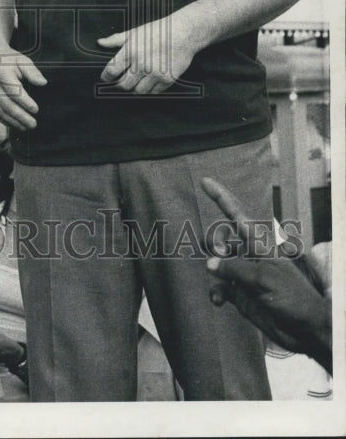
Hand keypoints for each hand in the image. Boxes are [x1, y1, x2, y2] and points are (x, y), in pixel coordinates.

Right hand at [0, 41, 45, 130]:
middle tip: (33, 124)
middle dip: (21, 116)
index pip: (14, 90)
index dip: (25, 102)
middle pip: (7, 104)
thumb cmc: (8, 59)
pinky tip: (15, 124)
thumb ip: (32, 72)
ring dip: (13, 122)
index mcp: (0, 72)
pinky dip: (5, 121)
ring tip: (26, 127)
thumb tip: (43, 83)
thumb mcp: (22, 60)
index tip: (36, 110)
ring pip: (0, 111)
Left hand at [97, 13, 198, 93]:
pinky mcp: (167, 80)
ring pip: (137, 91)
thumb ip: (115, 40)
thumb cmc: (157, 30)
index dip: (106, 77)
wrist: (183, 32)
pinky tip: (149, 82)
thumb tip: (100, 43)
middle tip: (121, 81)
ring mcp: (154, 73)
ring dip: (134, 88)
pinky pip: (153, 92)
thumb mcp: (134, 32)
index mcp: (130, 51)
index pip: (111, 72)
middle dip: (120, 84)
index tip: (106, 78)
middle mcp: (141, 64)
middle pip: (123, 85)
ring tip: (135, 82)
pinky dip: (149, 89)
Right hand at [201, 177, 331, 370]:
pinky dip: (216, 292)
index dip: (221, 197)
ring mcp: (243, 275)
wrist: (305, 330)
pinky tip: (218, 301)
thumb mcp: (264, 279)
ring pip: (217, 263)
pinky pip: (219, 287)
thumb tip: (210, 264)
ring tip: (220, 280)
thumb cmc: (294, 298)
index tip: (205, 181)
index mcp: (259, 244)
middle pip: (221, 238)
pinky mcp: (240, 294)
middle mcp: (249, 256)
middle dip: (213, 241)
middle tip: (219, 252)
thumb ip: (235, 269)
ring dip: (213, 270)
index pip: (236, 215)